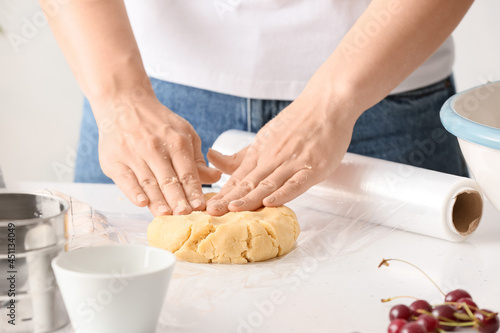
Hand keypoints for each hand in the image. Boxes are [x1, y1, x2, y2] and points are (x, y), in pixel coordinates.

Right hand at [95, 97, 220, 215]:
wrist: (124, 103)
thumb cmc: (158, 123)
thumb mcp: (184, 133)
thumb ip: (197, 159)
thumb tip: (215, 177)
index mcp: (176, 142)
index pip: (187, 173)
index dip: (194, 191)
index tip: (201, 207)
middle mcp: (154, 148)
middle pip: (168, 180)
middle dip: (178, 200)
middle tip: (186, 215)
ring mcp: (133, 154)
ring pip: (148, 182)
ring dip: (157, 200)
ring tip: (166, 214)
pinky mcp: (114, 160)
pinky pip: (125, 179)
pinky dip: (133, 192)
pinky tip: (141, 202)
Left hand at [205, 88, 355, 215]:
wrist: (327, 104)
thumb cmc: (297, 122)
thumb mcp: (264, 137)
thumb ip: (241, 155)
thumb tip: (211, 157)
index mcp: (260, 152)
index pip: (237, 177)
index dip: (223, 193)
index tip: (207, 207)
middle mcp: (272, 158)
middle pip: (248, 183)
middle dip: (229, 199)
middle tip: (212, 213)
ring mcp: (292, 163)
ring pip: (268, 184)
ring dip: (250, 197)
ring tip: (233, 209)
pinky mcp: (313, 167)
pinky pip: (296, 183)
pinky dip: (283, 194)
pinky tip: (270, 203)